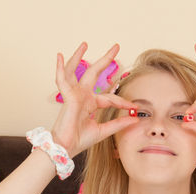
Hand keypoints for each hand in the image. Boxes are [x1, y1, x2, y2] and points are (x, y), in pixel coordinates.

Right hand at [50, 43, 137, 157]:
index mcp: (91, 104)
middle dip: (105, 60)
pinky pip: (62, 79)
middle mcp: (83, 96)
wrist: (66, 148)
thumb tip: (135, 119)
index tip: (134, 107)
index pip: (110, 97)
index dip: (122, 102)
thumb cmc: (80, 140)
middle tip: (116, 48)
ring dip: (78, 56)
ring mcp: (74, 95)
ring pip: (76, 71)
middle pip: (94, 74)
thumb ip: (119, 123)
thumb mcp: (105, 131)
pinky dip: (60, 68)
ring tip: (85, 43)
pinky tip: (60, 56)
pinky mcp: (68, 97)